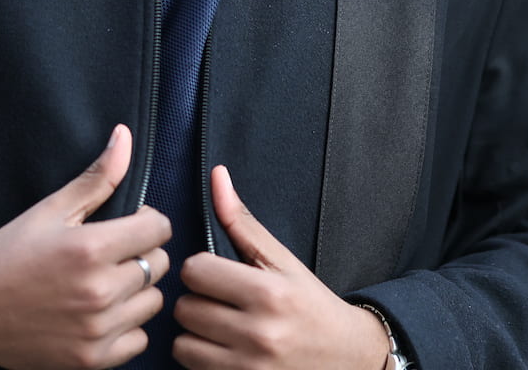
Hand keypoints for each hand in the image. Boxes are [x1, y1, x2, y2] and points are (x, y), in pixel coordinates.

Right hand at [0, 124, 171, 368]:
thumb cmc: (8, 254)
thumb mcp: (52, 209)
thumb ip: (97, 177)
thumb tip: (125, 136)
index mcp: (90, 249)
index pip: (159, 229)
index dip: (147, 221)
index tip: (131, 224)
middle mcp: (99, 291)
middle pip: (159, 265)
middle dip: (142, 253)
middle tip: (114, 254)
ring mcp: (96, 329)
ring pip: (153, 302)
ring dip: (137, 291)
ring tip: (108, 282)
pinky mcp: (90, 360)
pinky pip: (138, 339)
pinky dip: (127, 327)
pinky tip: (102, 313)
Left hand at [172, 165, 392, 369]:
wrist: (345, 357)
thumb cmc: (310, 304)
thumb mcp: (282, 260)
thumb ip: (243, 222)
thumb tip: (218, 177)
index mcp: (269, 293)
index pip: (195, 271)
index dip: (201, 270)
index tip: (216, 274)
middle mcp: (259, 333)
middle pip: (185, 308)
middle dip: (197, 302)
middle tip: (219, 302)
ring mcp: (249, 367)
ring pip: (182, 344)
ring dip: (194, 334)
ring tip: (219, 327)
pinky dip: (201, 359)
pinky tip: (222, 349)